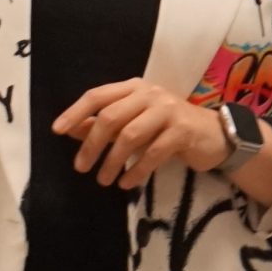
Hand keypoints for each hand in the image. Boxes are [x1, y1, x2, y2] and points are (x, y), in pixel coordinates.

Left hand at [53, 79, 228, 189]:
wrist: (214, 135)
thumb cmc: (168, 128)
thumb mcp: (135, 122)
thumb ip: (105, 124)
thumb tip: (72, 130)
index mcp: (134, 87)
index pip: (98, 96)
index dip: (75, 112)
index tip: (57, 131)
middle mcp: (150, 93)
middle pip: (111, 117)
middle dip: (92, 145)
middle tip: (82, 167)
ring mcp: (168, 110)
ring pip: (130, 135)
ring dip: (113, 161)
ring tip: (104, 180)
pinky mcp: (182, 130)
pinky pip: (153, 152)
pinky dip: (137, 170)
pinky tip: (127, 183)